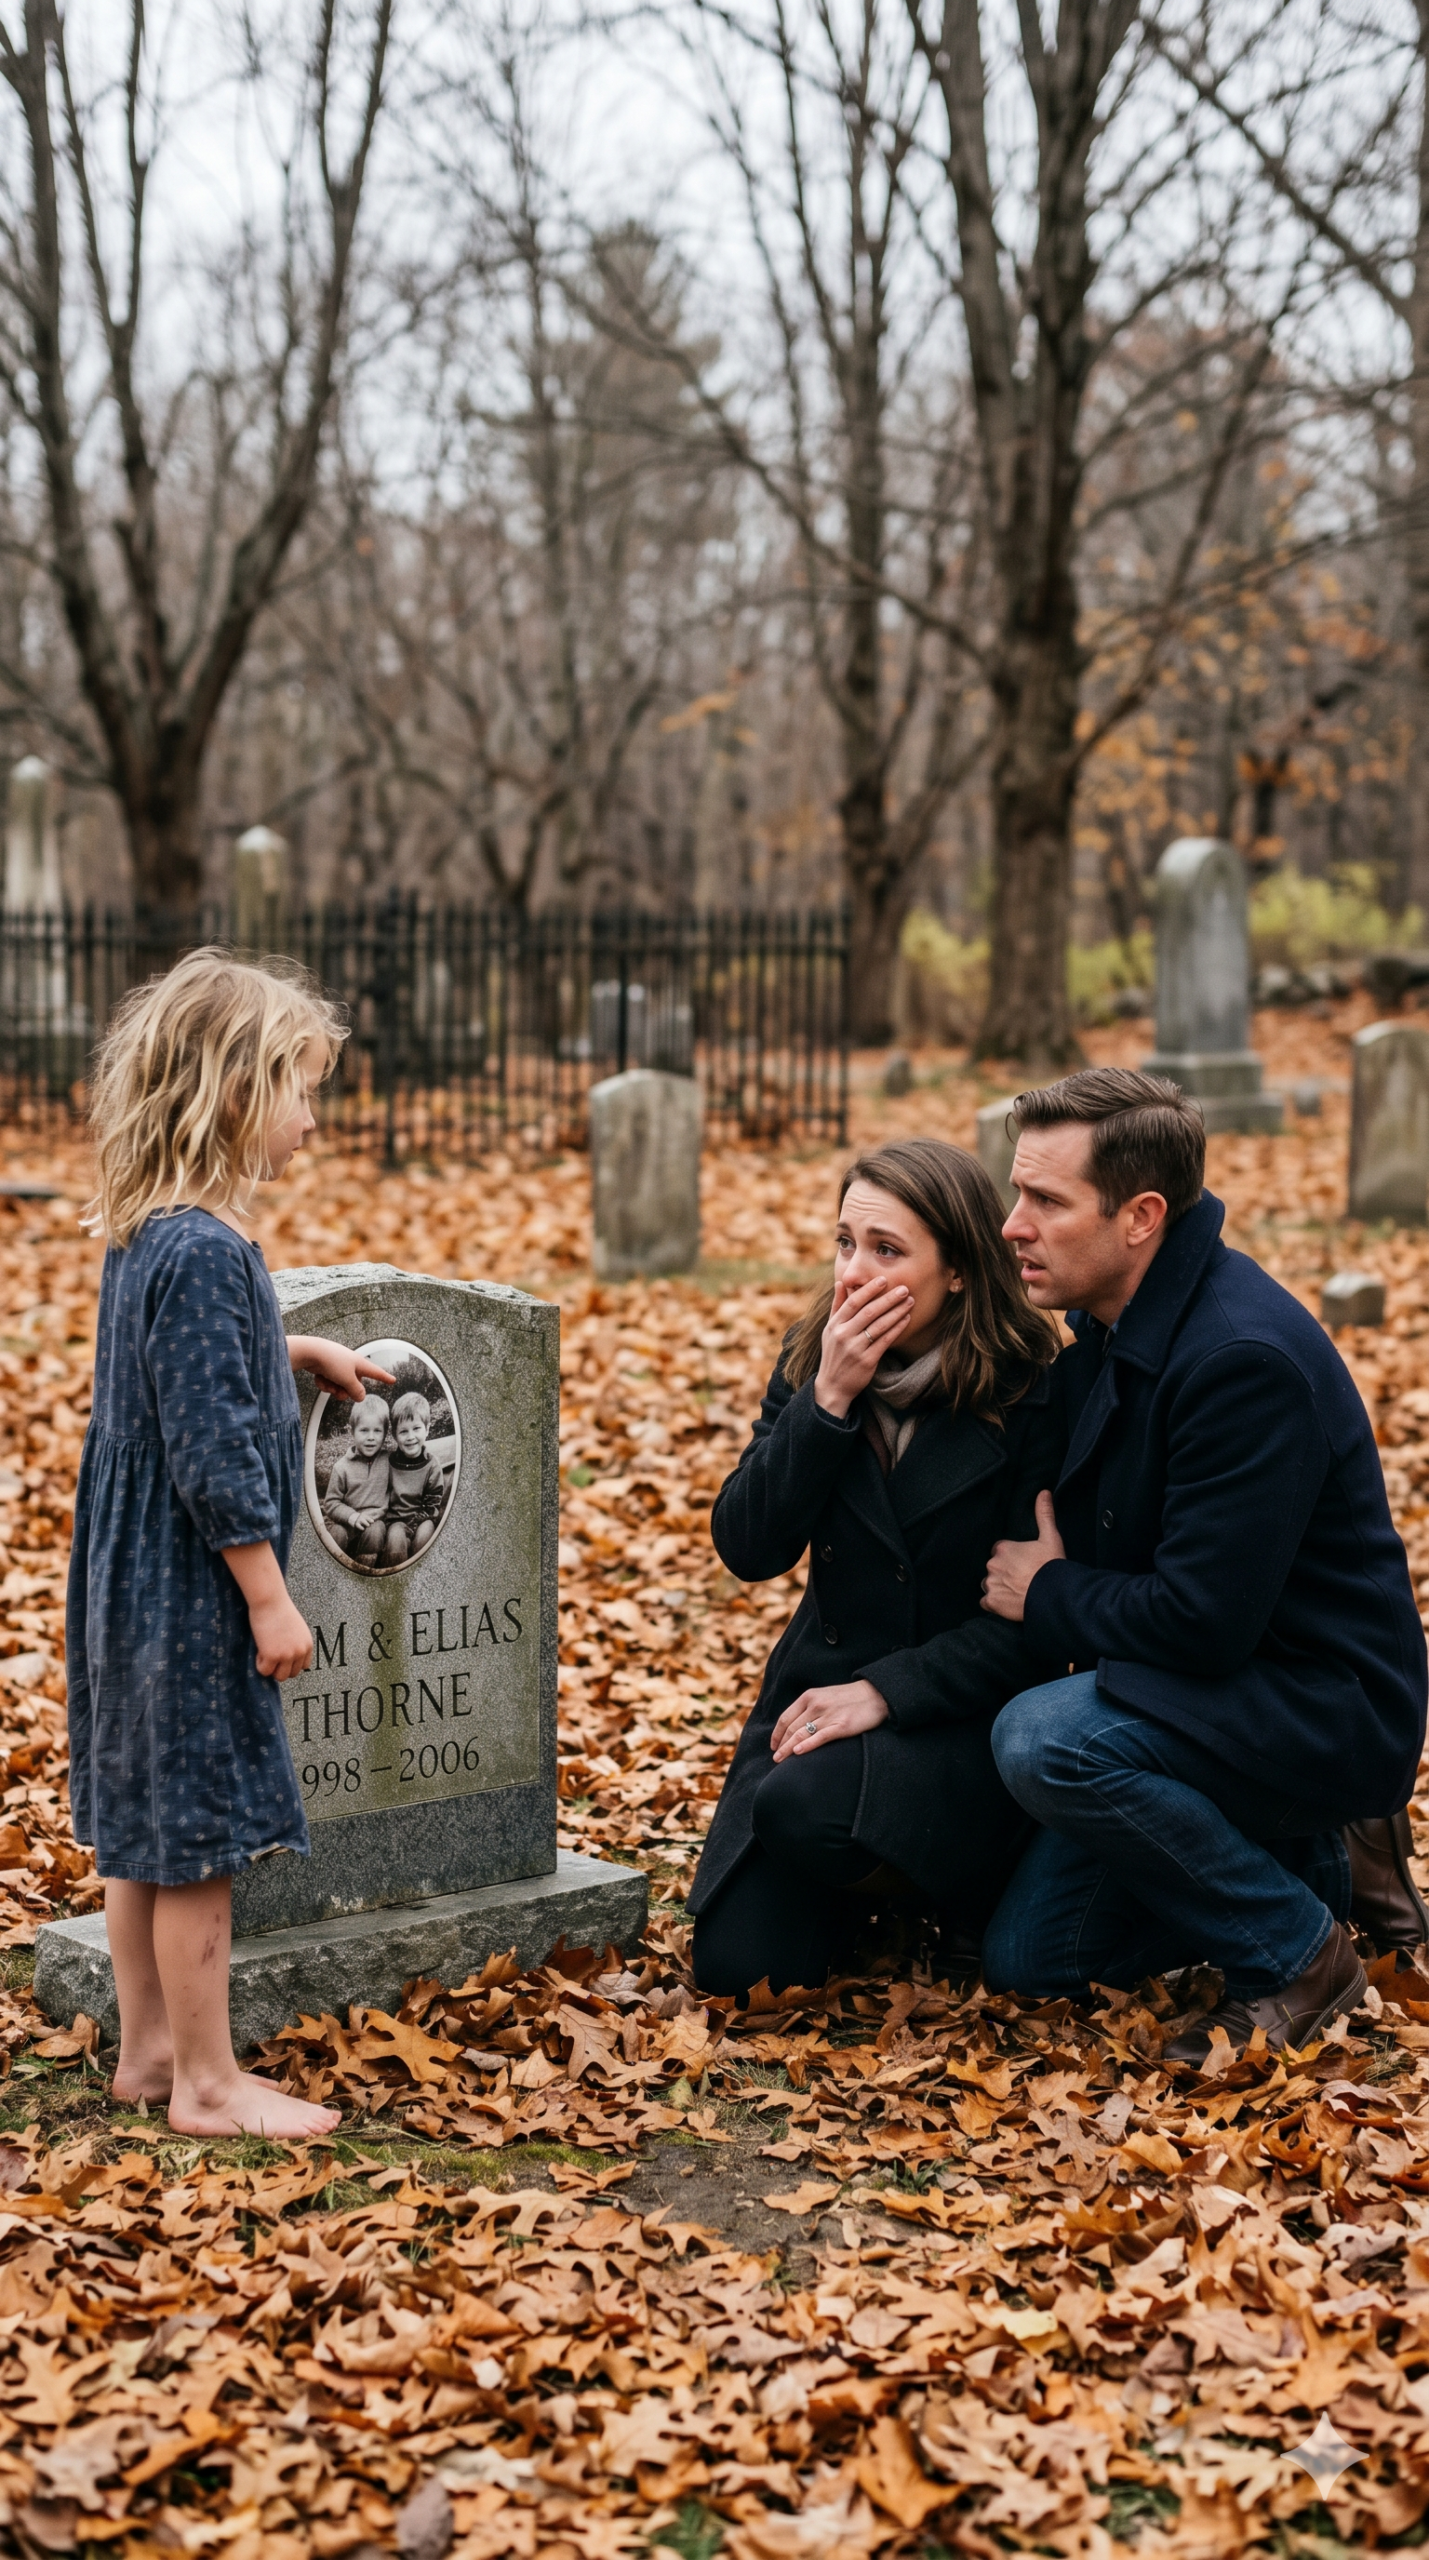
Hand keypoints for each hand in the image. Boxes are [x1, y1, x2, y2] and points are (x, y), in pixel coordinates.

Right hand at [248, 1588, 313, 1680]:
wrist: (269, 1600)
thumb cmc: (278, 1609)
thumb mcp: (295, 1628)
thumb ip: (294, 1642)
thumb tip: (285, 1658)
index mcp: (307, 1644)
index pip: (302, 1666)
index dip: (289, 1663)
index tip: (280, 1654)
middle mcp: (300, 1651)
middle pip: (291, 1674)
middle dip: (279, 1667)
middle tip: (269, 1653)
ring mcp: (287, 1655)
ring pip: (279, 1676)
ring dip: (270, 1668)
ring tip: (264, 1652)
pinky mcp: (272, 1655)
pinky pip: (264, 1671)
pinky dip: (259, 1663)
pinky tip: (258, 1649)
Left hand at [289, 1336, 396, 1399]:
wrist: (310, 1351)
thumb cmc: (331, 1361)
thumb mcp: (347, 1379)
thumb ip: (356, 1390)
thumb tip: (361, 1397)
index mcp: (359, 1363)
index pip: (376, 1372)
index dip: (385, 1377)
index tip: (393, 1380)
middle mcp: (350, 1364)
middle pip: (354, 1385)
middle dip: (345, 1391)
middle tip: (339, 1390)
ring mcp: (337, 1366)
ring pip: (339, 1385)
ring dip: (333, 1388)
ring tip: (328, 1383)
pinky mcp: (325, 1367)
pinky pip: (328, 1382)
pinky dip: (324, 1383)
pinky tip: (319, 1378)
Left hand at [770, 1679, 888, 1760]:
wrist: (876, 1695)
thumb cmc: (849, 1698)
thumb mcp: (825, 1696)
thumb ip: (809, 1708)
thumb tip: (794, 1725)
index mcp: (809, 1696)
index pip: (785, 1717)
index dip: (777, 1733)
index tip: (773, 1745)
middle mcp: (816, 1704)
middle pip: (792, 1728)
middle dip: (781, 1744)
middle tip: (775, 1758)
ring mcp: (828, 1715)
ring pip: (801, 1734)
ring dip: (788, 1749)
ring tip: (780, 1760)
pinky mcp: (841, 1725)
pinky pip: (820, 1737)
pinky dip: (807, 1745)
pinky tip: (798, 1753)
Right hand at [813, 1272, 912, 1416]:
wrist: (833, 1386)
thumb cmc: (833, 1354)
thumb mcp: (829, 1329)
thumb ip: (837, 1306)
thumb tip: (840, 1283)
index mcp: (834, 1325)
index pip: (853, 1302)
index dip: (869, 1290)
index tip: (883, 1280)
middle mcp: (843, 1335)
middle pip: (869, 1312)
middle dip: (888, 1299)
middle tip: (904, 1288)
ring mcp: (855, 1348)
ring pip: (879, 1325)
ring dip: (896, 1312)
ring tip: (909, 1301)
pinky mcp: (867, 1361)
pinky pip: (885, 1341)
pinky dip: (896, 1328)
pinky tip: (906, 1319)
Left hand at [981, 1491, 1064, 1621]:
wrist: (1054, 1595)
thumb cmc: (1052, 1566)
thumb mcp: (1051, 1538)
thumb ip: (1044, 1515)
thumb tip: (1043, 1492)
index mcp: (1003, 1548)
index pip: (1000, 1551)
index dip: (1012, 1558)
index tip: (1023, 1564)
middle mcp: (993, 1564)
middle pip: (994, 1568)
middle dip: (1004, 1573)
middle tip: (1022, 1580)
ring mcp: (991, 1584)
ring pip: (989, 1584)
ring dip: (998, 1588)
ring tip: (1016, 1592)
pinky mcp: (991, 1602)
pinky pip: (986, 1602)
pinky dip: (994, 1604)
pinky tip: (1008, 1604)